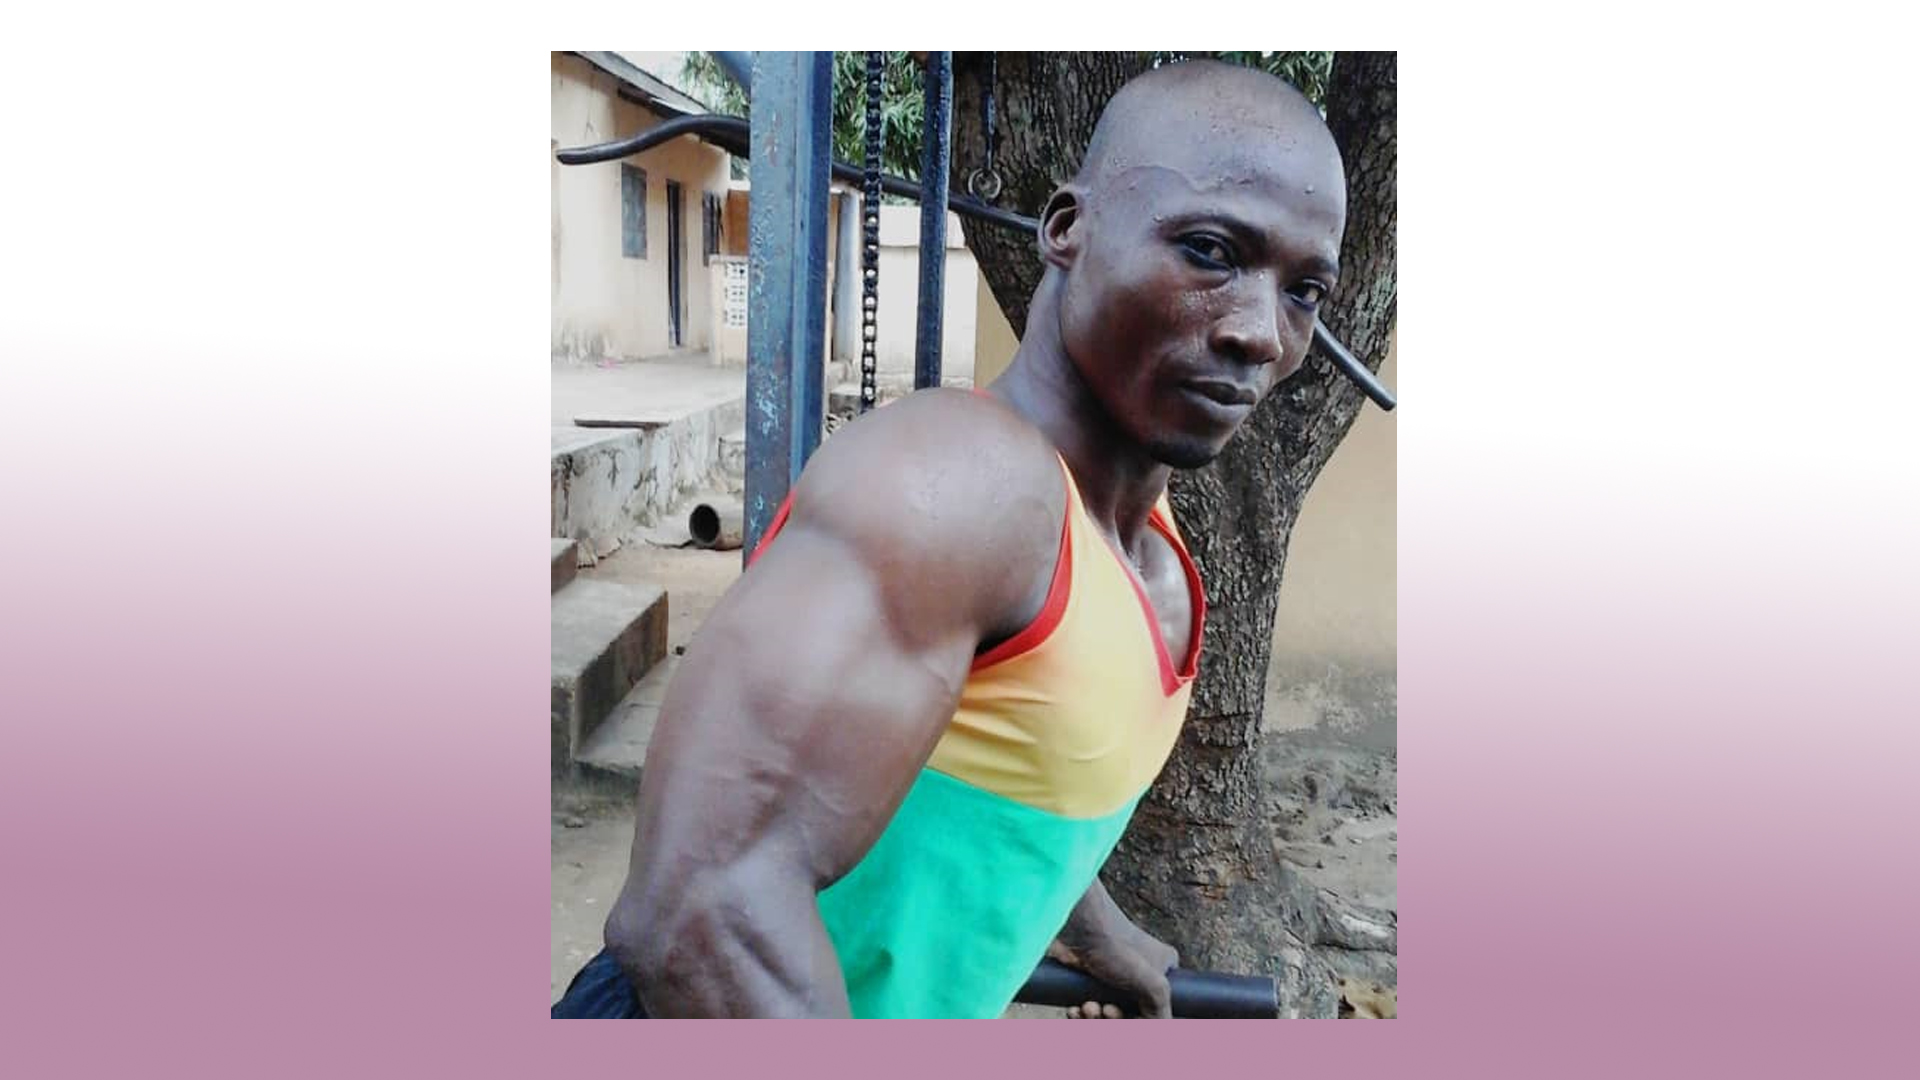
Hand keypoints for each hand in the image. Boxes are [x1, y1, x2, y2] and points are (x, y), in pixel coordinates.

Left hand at [1046, 904, 1179, 1018]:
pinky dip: (1080, 1015)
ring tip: (1086, 1008)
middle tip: (1104, 1011)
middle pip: (1129, 1016)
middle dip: (1113, 1022)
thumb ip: (1162, 1013)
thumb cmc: (1115, 945)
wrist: (1075, 923)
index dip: (1141, 1024)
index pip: (1159, 1011)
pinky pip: (1086, 1009)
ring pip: (1105, 1015)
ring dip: (1094, 1020)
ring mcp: (1112, 976)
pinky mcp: (1087, 977)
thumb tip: (1156, 1033)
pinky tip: (1074, 1010)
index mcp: (1163, 970)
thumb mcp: (1153, 985)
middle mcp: (1140, 973)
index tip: (1128, 1019)